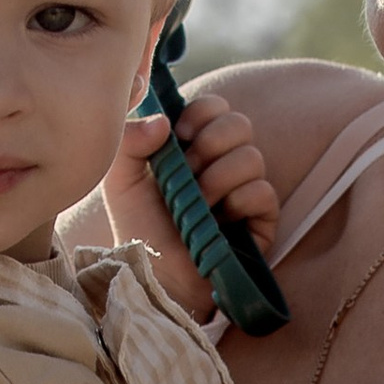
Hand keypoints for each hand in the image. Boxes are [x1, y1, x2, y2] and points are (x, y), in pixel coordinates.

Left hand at [103, 87, 280, 316]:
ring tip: (197, 203)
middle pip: (240, 124)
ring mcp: (244, 191)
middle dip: (210, 143)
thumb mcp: (120, 180)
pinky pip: (264, 193)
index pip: (215, 108)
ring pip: (252, 157)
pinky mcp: (262, 221)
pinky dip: (238, 203)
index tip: (178, 134)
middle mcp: (223, 164)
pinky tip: (218, 221)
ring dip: (218, 178)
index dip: (202, 113)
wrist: (156, 275)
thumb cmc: (139, 230)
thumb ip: (129, 140)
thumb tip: (163, 121)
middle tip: (188, 171)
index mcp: (193, 147)